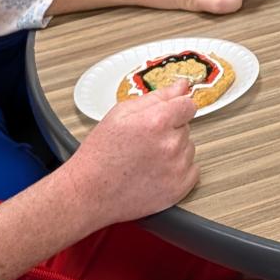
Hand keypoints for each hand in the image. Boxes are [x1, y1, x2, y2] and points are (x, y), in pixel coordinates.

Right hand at [66, 82, 199, 222]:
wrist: (88, 193)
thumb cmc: (99, 154)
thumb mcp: (120, 114)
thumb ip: (157, 97)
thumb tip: (181, 87)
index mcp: (158, 121)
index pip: (188, 105)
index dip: (175, 109)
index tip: (165, 117)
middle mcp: (171, 144)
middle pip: (185, 127)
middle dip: (169, 131)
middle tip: (143, 142)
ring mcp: (176, 168)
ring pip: (188, 148)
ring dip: (173, 151)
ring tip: (146, 159)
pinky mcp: (178, 189)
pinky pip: (192, 171)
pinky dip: (178, 171)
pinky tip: (155, 172)